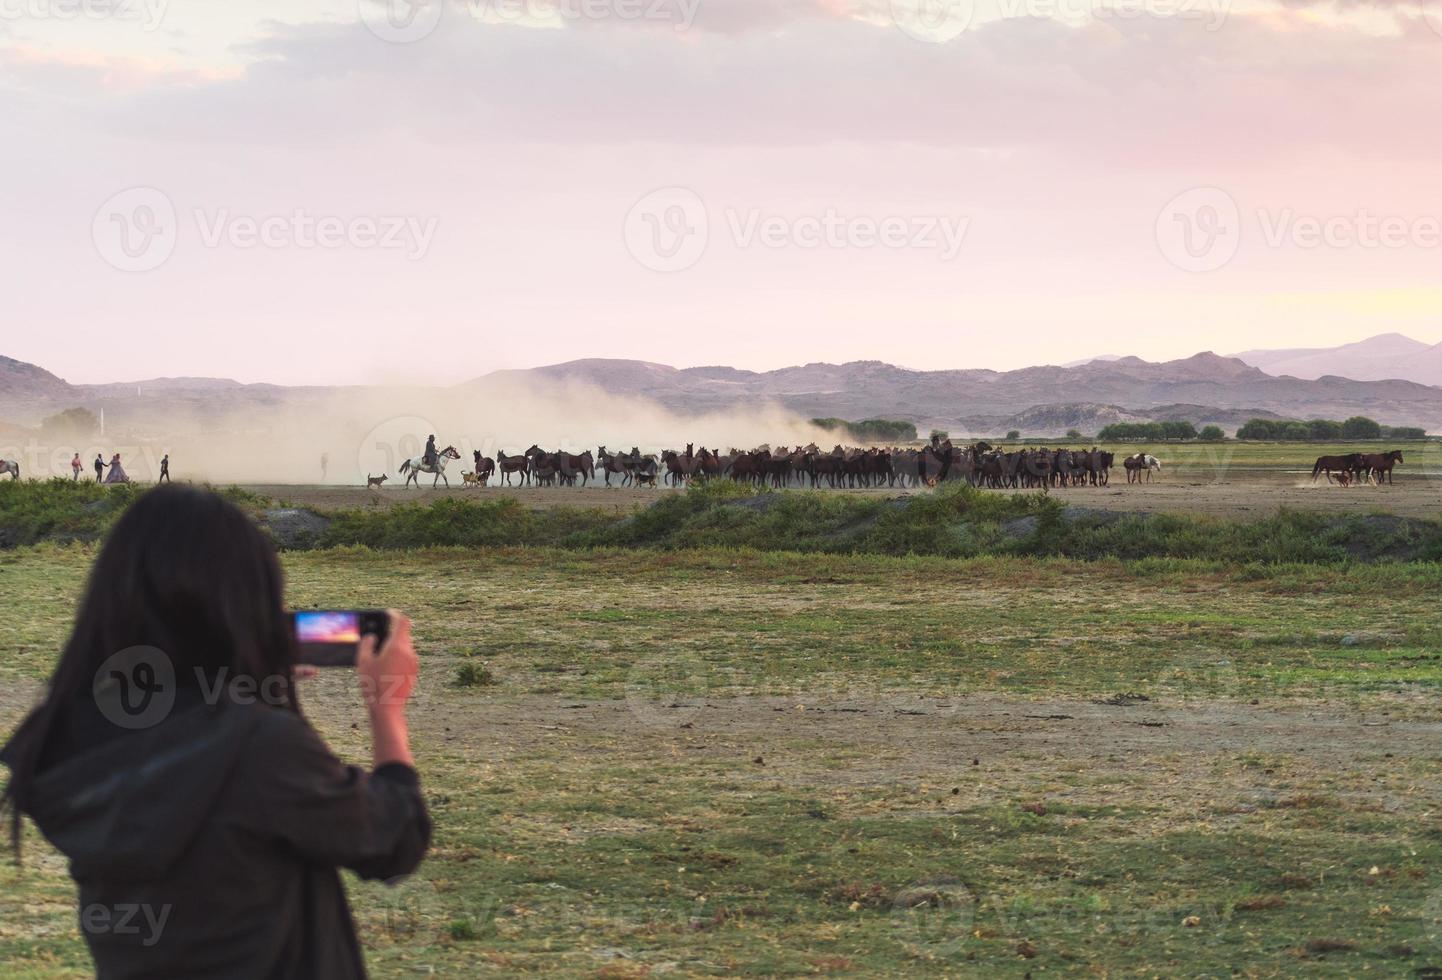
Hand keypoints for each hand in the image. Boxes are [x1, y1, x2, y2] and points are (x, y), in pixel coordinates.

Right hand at [357, 611, 417, 768]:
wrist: (387, 709)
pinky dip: (397, 656)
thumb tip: (372, 636)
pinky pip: (406, 658)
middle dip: (391, 632)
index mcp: (398, 646)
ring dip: (393, 645)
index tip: (387, 614)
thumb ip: (367, 644)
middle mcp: (409, 652)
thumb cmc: (373, 685)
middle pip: (403, 634)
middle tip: (378, 634)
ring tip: (378, 652)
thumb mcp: (363, 662)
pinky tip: (384, 666)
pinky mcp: (414, 672)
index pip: (402, 621)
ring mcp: (414, 663)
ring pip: (404, 647)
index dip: (394, 615)